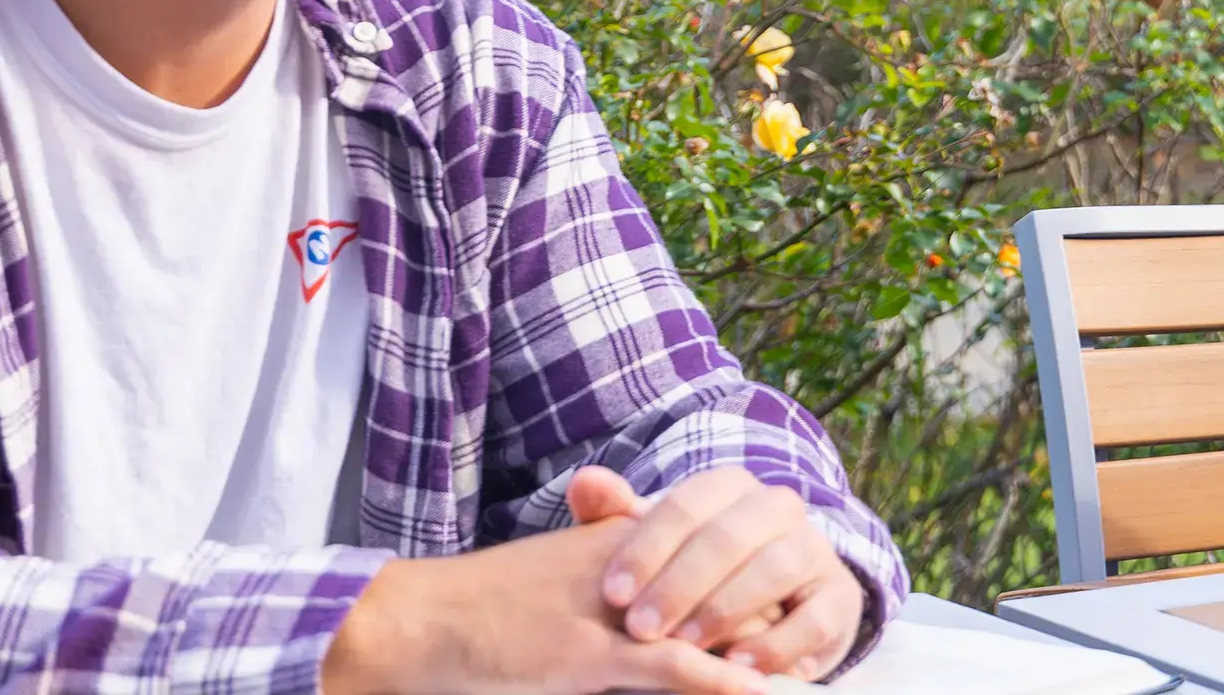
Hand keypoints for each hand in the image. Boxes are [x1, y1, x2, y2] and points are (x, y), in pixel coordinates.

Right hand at [320, 518, 763, 694]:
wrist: (415, 620)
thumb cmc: (485, 608)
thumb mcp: (566, 577)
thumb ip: (622, 581)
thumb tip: (671, 616)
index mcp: (628, 544)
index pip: (721, 554)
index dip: (761, 586)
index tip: (793, 615)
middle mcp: (633, 569)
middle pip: (733, 585)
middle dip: (774, 621)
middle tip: (807, 656)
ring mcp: (614, 615)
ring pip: (714, 626)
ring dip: (762, 654)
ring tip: (802, 676)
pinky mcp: (592, 657)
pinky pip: (674, 669)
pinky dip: (720, 682)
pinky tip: (756, 690)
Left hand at [570, 466, 867, 678]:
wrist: (775, 606)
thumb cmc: (699, 575)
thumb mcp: (656, 546)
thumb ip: (617, 517)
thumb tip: (584, 483)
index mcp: (732, 488)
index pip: (688, 504)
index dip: (648, 547)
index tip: (613, 594)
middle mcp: (779, 509)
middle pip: (731, 535)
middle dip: (681, 583)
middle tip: (641, 627)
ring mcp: (816, 551)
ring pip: (777, 567)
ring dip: (727, 608)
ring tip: (687, 645)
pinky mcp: (841, 598)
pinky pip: (815, 616)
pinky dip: (777, 642)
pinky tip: (738, 664)